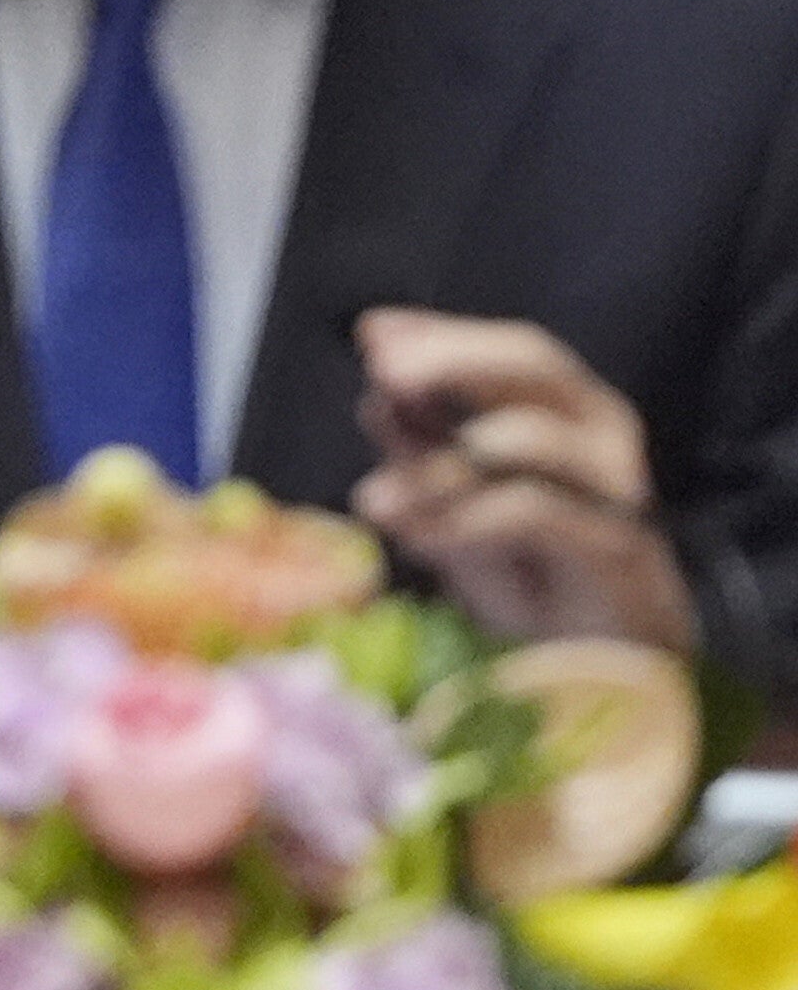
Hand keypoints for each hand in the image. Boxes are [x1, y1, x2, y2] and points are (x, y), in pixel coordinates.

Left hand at [351, 310, 694, 649]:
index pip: (511, 349)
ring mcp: (615, 484)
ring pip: (532, 438)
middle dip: (455, 360)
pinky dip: (466, 520)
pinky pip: (537, 511)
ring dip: (438, 465)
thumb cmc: (527, 568)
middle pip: (536, 366)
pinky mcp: (617, 542)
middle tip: (384, 372)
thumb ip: (420, 449)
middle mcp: (600, 432)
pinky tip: (417, 540)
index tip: (372, 330)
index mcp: (565, 408)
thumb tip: (376, 397)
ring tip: (371, 500)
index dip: (443, 333)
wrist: (599, 659)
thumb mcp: (455, 502)